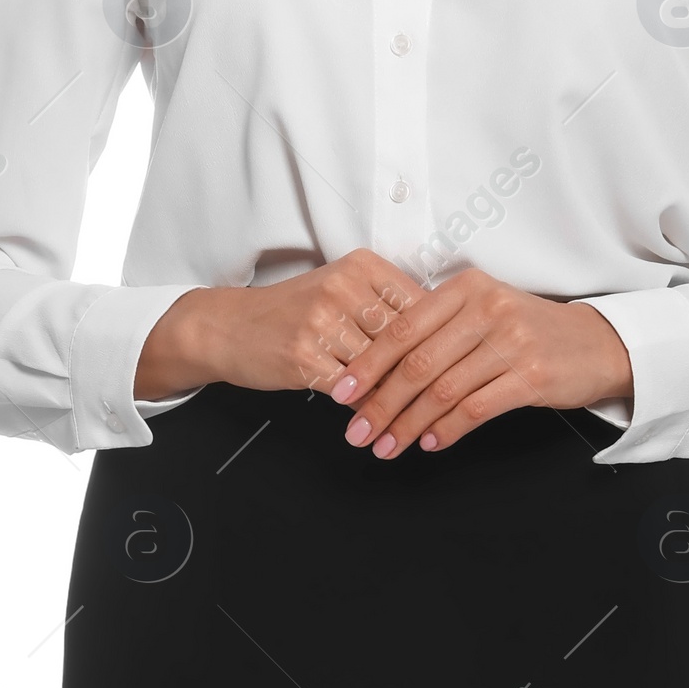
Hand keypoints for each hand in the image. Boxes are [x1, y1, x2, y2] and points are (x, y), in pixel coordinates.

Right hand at [132, 250, 431, 402]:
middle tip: (450, 398)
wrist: (227, 327)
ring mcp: (324, 321)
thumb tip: (440, 338)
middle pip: (406, 338)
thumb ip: (386, 307)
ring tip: (420, 419)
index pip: (421, 305)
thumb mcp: (340, 290)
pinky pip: (353, 389)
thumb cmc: (290, 311)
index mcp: (361, 266)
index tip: (461, 364)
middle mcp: (345, 288)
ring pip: (383, 367)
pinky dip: (370, 408)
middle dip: (428, 373)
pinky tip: (381, 421)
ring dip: (402, 397)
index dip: (443, 339)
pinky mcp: (306, 355)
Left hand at [324, 267, 633, 457]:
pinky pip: (475, 408)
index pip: (403, 328)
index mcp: (467, 289)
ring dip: (408, 425)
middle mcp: (486, 309)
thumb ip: (439, 330)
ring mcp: (510, 342)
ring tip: (387, 447)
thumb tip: (381, 370)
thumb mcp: (485, 312)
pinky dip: (447, 429)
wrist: (598, 344)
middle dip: (380, 403)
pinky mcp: (531, 376)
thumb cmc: (532, 332)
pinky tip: (430, 444)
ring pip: (442, 390)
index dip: (368, 364)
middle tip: (356, 432)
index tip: (341, 393)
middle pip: (417, 363)